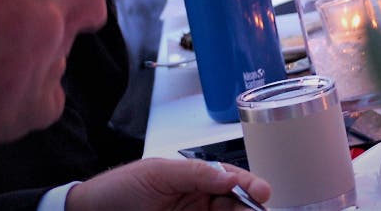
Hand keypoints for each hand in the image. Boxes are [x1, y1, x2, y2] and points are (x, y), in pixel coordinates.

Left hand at [66, 158, 270, 210]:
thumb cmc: (117, 190)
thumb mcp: (157, 174)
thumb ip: (194, 173)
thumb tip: (227, 176)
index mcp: (194, 179)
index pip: (230, 180)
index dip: (248, 185)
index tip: (262, 192)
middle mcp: (198, 202)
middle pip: (234, 205)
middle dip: (250, 206)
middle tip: (258, 210)